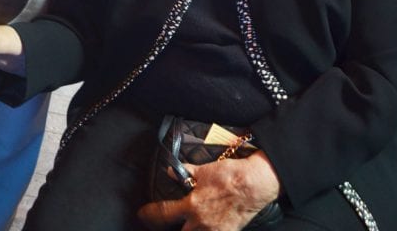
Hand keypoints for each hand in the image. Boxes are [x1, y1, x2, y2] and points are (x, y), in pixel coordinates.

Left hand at [138, 151, 280, 230]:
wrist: (254, 185)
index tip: (142, 214)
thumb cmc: (230, 175)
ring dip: (187, 230)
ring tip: (185, 225)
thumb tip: (171, 170)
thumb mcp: (204, 170)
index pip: (163, 214)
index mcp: (192, 206)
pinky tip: (203, 228)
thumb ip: (186, 172)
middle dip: (168, 229)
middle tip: (164, 223)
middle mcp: (201, 223)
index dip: (149, 215)